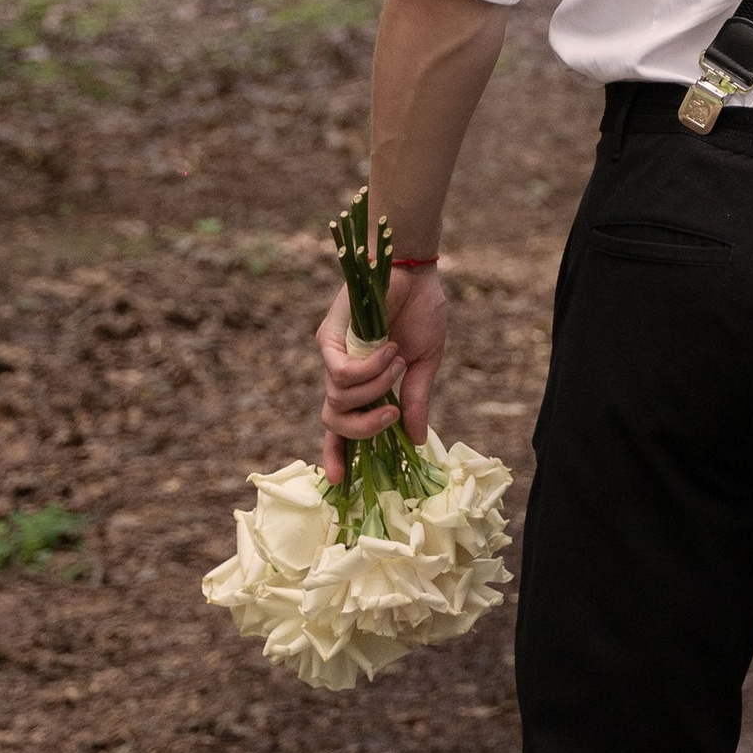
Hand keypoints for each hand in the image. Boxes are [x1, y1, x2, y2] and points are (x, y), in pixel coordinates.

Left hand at [314, 262, 448, 480]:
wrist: (413, 270)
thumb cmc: (419, 310)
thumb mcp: (425, 364)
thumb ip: (416, 401)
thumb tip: (416, 442)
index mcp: (363, 385)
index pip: (342, 428)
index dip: (338, 454)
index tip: (342, 482)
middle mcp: (341, 375)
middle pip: (334, 423)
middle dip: (365, 429)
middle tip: (392, 414)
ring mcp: (332, 357)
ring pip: (340, 399)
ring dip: (377, 386)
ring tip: (397, 358)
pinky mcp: (328, 338)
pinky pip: (341, 375)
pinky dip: (369, 369)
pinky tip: (387, 348)